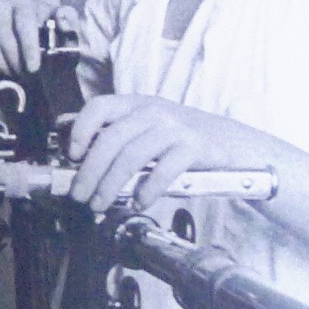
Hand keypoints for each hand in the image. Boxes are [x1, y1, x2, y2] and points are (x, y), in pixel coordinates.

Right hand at [0, 0, 78, 74]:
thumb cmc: (44, 27)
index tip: (33, 68)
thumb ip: (69, 22)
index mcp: (25, 3)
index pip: (24, 23)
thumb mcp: (61, 24)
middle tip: (25, 76)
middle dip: (15, 62)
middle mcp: (1, 5)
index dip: (29, 47)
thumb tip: (64, 20)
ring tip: (10, 72)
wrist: (23, 16)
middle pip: (4, 38)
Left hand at [67, 94, 271, 212]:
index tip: (71, 155)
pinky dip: (147, 190)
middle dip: (89, 170)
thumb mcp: (149, 130)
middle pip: (111, 138)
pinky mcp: (194, 146)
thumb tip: (80, 161)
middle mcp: (153, 111)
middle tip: (78, 195)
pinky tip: (139, 203)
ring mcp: (174, 127)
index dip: (81, 129)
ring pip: (131, 156)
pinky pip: (163, 170)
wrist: (237, 145)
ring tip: (99, 204)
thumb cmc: (184, 142)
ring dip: (110, 184)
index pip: (99, 106)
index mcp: (136, 104)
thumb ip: (121, 138)